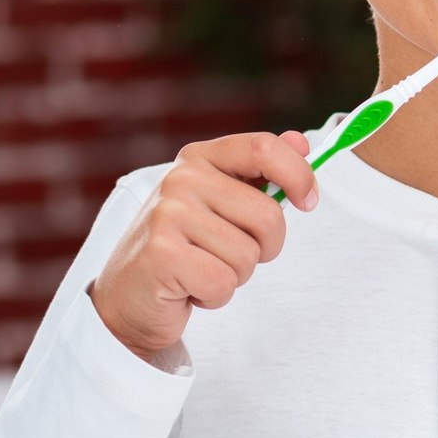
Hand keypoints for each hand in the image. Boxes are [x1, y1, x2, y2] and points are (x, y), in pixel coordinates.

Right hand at [88, 132, 317, 360]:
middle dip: (266, 247)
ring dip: (236, 275)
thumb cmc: (188, 247)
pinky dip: (216, 295)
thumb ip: (263, 172)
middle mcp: (181, 179)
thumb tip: (302, 141)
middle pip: (268, 215)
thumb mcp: (223, 203)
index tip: (307, 202)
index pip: (264, 147)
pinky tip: (189, 288)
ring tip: (202, 269)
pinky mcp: (161, 254)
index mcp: (200, 158)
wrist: (130, 296)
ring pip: (249, 254)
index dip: (299, 176)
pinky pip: (224, 281)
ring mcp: (167, 214)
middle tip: (232, 254)